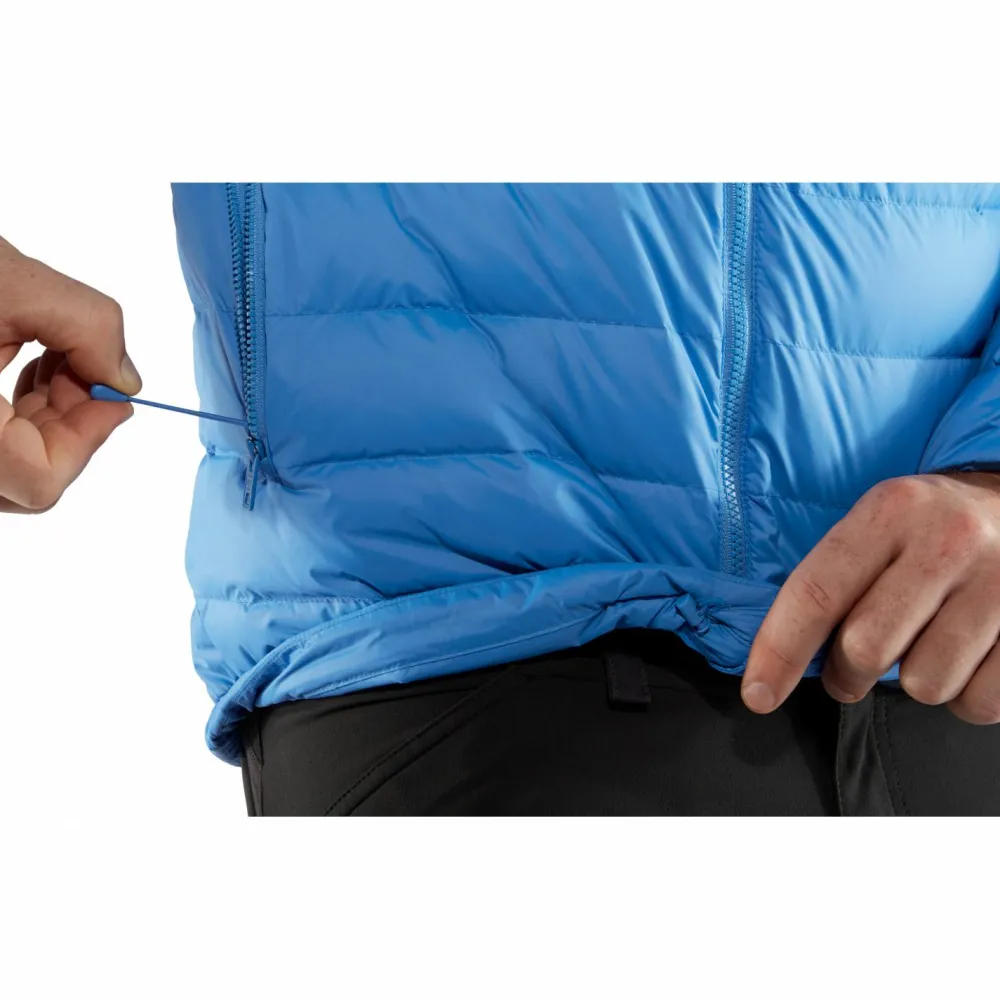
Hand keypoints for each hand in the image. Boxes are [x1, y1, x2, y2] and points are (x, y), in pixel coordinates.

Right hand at [0, 236, 140, 512]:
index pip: (38, 483)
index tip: (114, 394)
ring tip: (50, 352)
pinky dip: (18, 412)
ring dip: (47, 415)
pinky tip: (25, 360)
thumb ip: (87, 327)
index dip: (89, 441)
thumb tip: (125, 381)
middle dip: (70, 423)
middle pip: (27, 478)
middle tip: (83, 364)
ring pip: (8, 464)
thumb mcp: (11, 281)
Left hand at [743, 471, 999, 723]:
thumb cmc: (931, 526)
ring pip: (925, 683)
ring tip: (921, 647)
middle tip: (851, 669)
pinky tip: (965, 658)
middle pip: (866, 648)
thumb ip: (833, 578)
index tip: (758, 693)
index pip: (817, 591)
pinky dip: (964, 696)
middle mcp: (947, 541)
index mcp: (890, 511)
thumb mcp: (879, 522)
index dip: (779, 651)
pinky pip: (980, 701)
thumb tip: (776, 657)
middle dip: (846, 675)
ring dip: (913, 682)